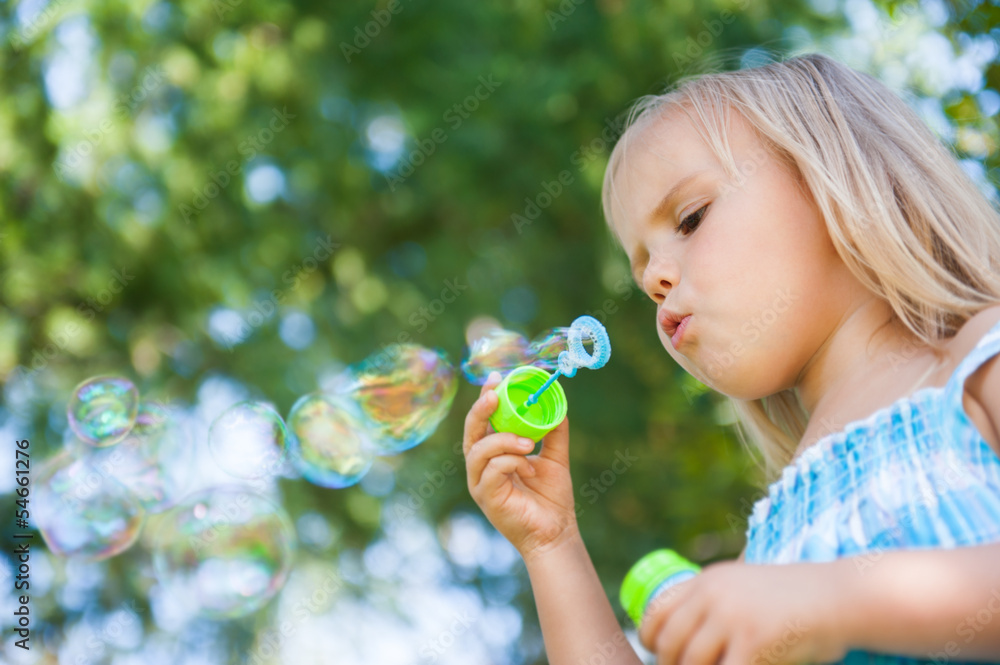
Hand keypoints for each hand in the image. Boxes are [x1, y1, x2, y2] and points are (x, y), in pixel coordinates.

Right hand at [463, 371, 578, 561]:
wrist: (556, 531)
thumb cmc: (552, 498)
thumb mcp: (555, 457)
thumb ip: (553, 432)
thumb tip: (557, 405)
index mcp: (493, 456)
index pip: (482, 422)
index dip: (485, 399)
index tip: (496, 379)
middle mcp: (481, 468)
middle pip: (470, 432)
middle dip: (480, 410)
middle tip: (495, 395)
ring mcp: (480, 483)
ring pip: (479, 450)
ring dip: (503, 440)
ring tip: (528, 443)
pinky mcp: (486, 497)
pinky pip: (492, 470)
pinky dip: (511, 461)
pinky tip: (528, 466)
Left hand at [637, 559, 851, 664]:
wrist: (841, 598)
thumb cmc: (796, 599)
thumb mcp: (746, 587)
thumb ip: (717, 601)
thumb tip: (687, 628)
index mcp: (708, 580)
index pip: (658, 610)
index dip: (651, 638)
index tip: (658, 654)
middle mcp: (713, 596)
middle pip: (669, 641)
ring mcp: (731, 619)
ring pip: (690, 662)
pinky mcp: (752, 643)